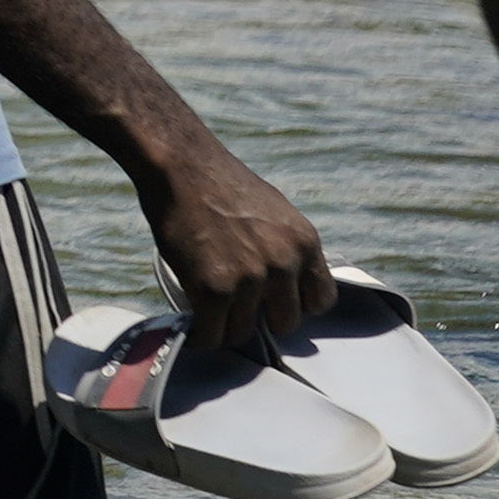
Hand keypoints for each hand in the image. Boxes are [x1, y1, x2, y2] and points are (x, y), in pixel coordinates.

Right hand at [142, 139, 334, 355]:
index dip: (295, 304)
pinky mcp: (213, 289)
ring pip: (245, 331)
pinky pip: (214, 333)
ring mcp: (249, 279)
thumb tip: (285, 281)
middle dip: (261, 318)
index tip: (274, 301)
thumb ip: (285, 247)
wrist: (178, 162)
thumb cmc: (217, 181)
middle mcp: (283, 264)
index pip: (321, 301)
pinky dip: (203, 336)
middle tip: (237, 306)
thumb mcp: (273, 211)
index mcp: (304, 243)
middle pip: (285, 323)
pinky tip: (195, 330)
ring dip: (227, 327)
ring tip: (209, 316)